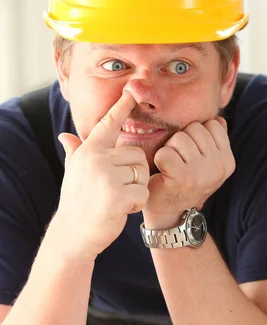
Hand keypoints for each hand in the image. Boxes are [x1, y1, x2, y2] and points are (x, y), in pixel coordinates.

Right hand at [53, 91, 149, 260]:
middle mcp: (97, 158)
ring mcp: (106, 175)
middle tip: (120, 190)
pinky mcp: (117, 194)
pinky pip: (143, 193)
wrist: (73, 234)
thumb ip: (76, 153)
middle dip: (136, 174)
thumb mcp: (75, 173)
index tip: (132, 90)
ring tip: (118, 200)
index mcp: (89, 150)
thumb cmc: (77, 202)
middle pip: (138, 154)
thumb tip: (65, 137)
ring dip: (136, 191)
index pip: (109, 124)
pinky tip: (121, 210)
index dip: (122, 106)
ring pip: (142, 174)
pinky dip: (137, 205)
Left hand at [144, 117, 234, 225]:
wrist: (171, 215)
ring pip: (179, 137)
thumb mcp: (208, 163)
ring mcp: (200, 172)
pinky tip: (163, 171)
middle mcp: (218, 167)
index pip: (213, 124)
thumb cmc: (186, 182)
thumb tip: (218, 118)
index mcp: (228, 161)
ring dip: (170, 149)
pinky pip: (166, 152)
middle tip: (180, 162)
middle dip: (183, 140)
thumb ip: (215, 140)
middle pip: (195, 128)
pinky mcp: (181, 177)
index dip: (197, 135)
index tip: (193, 154)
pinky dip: (160, 159)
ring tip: (172, 166)